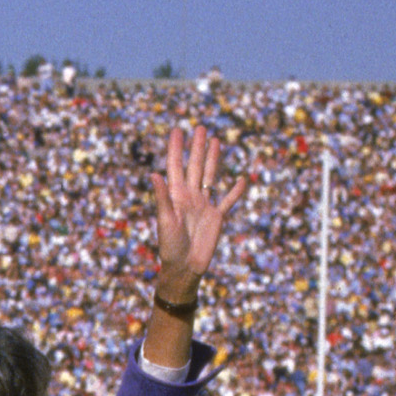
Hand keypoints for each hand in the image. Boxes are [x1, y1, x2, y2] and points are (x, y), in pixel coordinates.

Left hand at [149, 125, 247, 298]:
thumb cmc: (170, 247)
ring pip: (210, 176)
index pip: (176, 166)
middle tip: (200, 127)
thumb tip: (154, 174)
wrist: (185, 268)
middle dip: (197, 147)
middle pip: (195, 166)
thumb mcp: (166, 221)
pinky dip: (235, 191)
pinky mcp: (217, 217)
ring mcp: (204, 205)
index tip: (178, 130)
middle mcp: (190, 197)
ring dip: (213, 160)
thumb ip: (162, 198)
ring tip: (216, 141)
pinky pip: (228, 200)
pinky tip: (241, 180)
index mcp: (176, 196)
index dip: (177, 148)